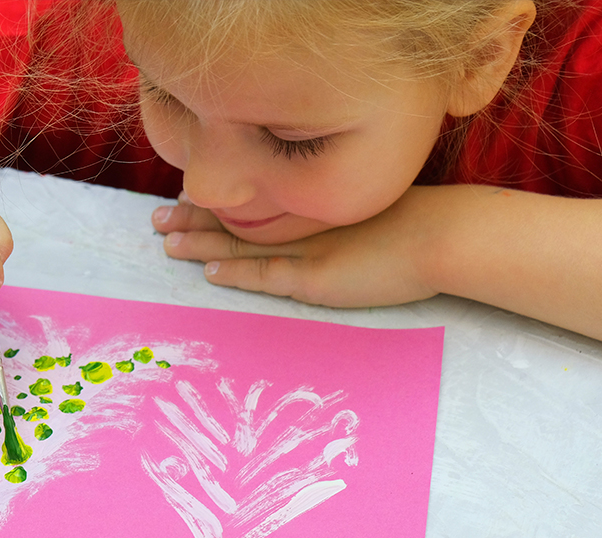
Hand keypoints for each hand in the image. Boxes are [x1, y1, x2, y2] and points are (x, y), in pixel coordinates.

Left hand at [152, 187, 440, 306]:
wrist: (446, 236)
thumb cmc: (418, 223)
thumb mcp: (368, 209)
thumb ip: (338, 215)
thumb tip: (323, 227)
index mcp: (311, 204)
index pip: (253, 200)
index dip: (217, 200)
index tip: (185, 196)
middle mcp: (303, 221)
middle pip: (237, 219)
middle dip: (194, 218)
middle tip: (156, 217)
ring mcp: (308, 249)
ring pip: (242, 246)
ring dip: (201, 244)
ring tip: (166, 242)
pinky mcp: (317, 278)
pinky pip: (266, 276)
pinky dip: (236, 274)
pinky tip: (208, 273)